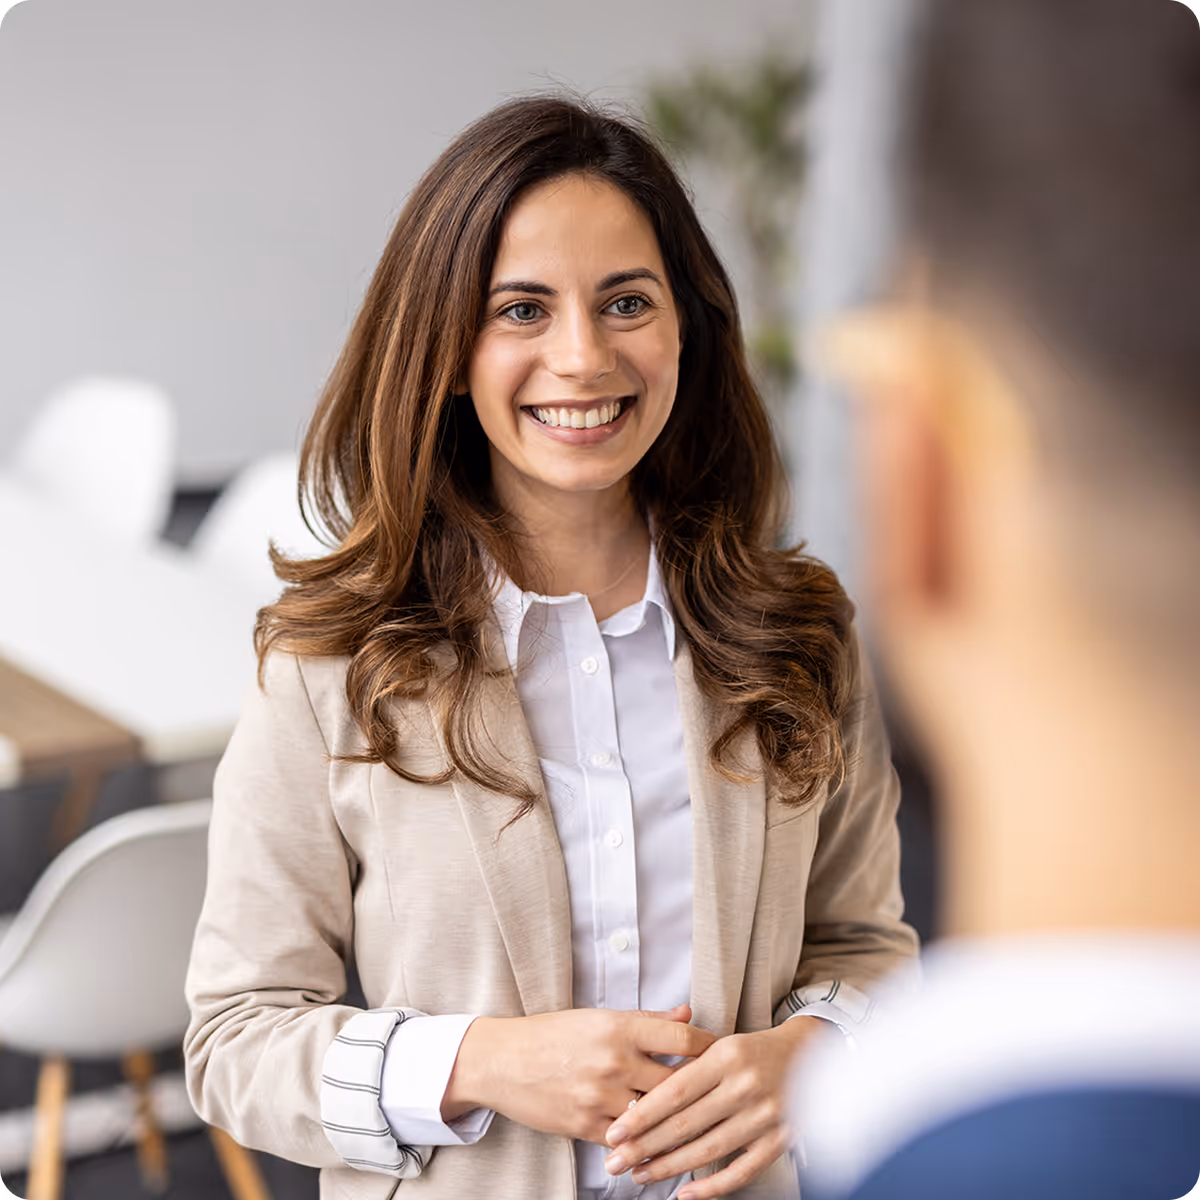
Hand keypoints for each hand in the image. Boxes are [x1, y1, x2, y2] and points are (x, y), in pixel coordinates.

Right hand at [442, 1004, 715, 1144]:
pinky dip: (646, 1142)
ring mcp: (600, 1096)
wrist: (502, 1060)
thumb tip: (686, 1015)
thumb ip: (647, 1020)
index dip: (711, 1049)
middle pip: (677, 1083)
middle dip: (703, 1090)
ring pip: (656, 1116)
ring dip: (678, 1122)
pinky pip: (628, 1139)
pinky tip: (664, 1145)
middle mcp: (614, 1061)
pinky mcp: (585, 1125)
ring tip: (705, 1124)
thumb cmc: (552, 1034)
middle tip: (725, 1094)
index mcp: (619, 1027)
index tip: (727, 1055)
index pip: (682, 1041)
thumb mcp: (599, 1017)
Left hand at [601, 1016, 835, 1198]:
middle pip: (686, 1124)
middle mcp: (745, 1086)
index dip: (642, 1115)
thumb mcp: (720, 1046)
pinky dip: (712, 1186)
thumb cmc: (753, 1051)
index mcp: (726, 1056)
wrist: (808, 1056)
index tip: (615, 1132)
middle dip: (645, 1146)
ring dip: (669, 1167)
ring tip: (640, 1175)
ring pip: (708, 1150)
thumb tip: (644, 1100)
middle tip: (616, 1161)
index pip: (674, 1091)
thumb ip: (688, 1069)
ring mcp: (764, 1116)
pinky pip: (741, 1170)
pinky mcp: (780, 1140)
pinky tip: (686, 1193)